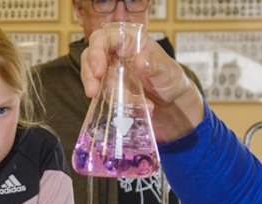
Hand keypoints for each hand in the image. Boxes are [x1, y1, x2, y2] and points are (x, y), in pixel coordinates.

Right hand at [80, 25, 204, 140]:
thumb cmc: (170, 78)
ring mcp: (111, 72)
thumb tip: (139, 60)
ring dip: (110, 95)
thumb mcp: (166, 71)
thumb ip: (154, 65)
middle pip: (90, 58)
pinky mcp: (111, 89)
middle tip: (92, 92)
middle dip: (89, 76)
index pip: (103, 38)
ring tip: (136, 105)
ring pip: (95, 80)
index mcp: (128, 40)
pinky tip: (138, 108)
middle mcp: (115, 54)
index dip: (95, 51)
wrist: (173, 101)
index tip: (98, 70)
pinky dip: (118, 105)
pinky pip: (105, 96)